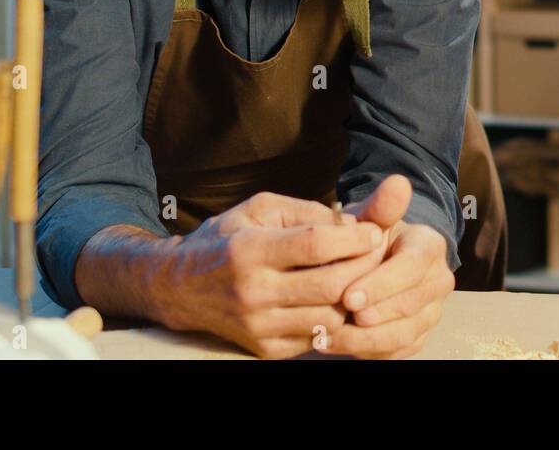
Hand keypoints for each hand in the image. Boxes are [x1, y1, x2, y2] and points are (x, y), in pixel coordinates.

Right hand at [156, 192, 385, 358]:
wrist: (179, 288)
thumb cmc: (227, 239)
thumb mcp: (258, 209)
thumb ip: (306, 211)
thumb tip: (354, 222)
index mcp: (250, 250)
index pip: (315, 245)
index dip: (354, 238)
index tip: (374, 230)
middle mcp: (253, 292)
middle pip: (329, 285)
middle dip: (366, 267)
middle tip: (380, 253)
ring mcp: (258, 326)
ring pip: (329, 317)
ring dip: (356, 297)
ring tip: (365, 276)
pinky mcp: (265, 350)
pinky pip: (316, 338)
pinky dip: (336, 319)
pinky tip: (341, 299)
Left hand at [317, 175, 454, 359]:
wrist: (380, 258)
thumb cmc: (370, 237)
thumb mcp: (372, 218)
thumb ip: (381, 206)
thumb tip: (398, 182)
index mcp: (430, 246)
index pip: (412, 267)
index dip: (381, 285)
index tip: (348, 297)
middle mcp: (439, 280)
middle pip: (410, 305)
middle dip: (372, 316)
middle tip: (334, 322)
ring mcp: (432, 311)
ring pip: (404, 334)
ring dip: (365, 340)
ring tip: (327, 338)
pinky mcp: (419, 335)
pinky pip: (397, 352)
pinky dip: (367, 352)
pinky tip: (335, 346)